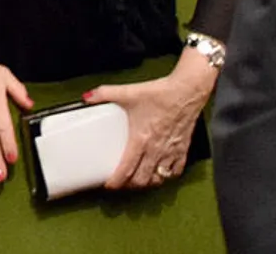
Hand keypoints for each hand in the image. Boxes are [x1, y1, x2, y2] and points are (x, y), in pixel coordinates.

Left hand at [85, 50, 217, 188]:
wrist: (187, 91)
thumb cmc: (161, 93)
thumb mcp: (129, 92)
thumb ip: (105, 94)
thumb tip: (88, 96)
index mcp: (141, 139)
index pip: (126, 169)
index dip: (116, 181)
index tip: (110, 185)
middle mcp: (156, 149)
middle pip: (142, 179)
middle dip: (130, 185)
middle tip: (122, 183)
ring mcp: (170, 151)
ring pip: (158, 178)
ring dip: (148, 182)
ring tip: (139, 180)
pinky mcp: (183, 149)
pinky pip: (175, 171)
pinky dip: (167, 175)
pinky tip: (161, 172)